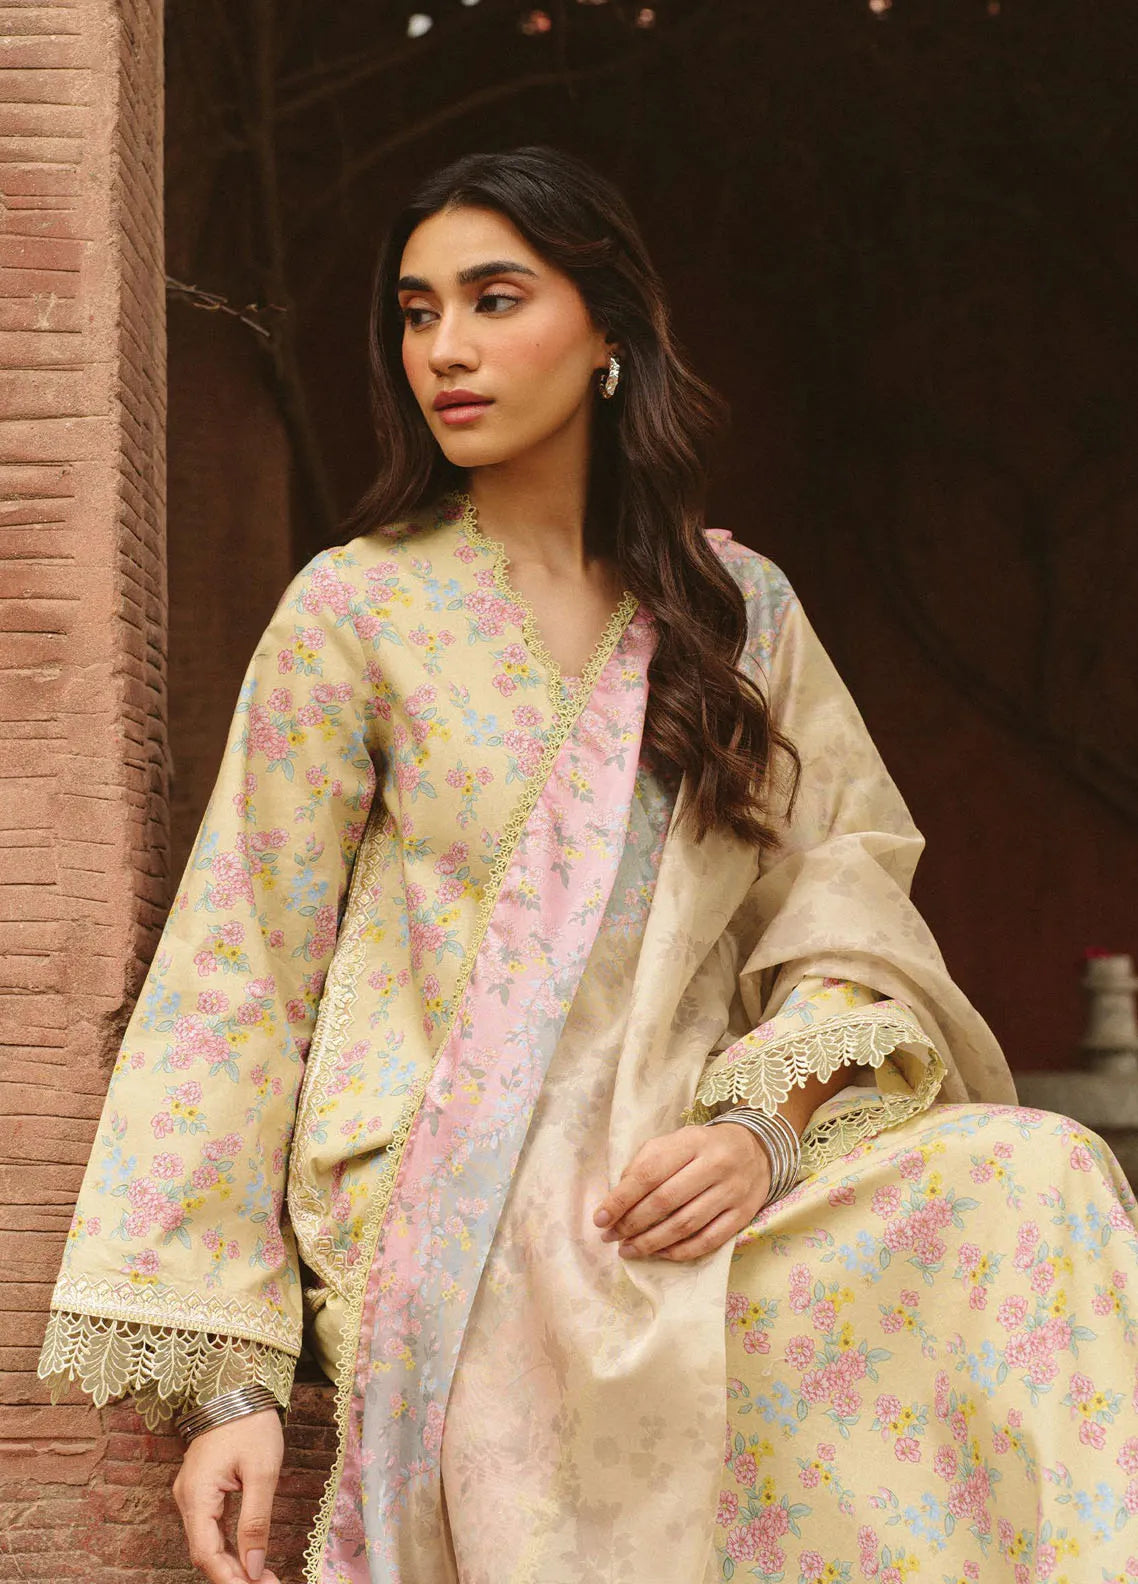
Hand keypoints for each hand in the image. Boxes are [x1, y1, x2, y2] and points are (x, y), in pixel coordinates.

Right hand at [172, 1407, 283, 1583]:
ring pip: (207, 1541)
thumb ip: (256, 1521)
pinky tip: (247, 1554)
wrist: (238, 1388)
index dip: (229, 1578)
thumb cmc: (251, 1424)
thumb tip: (254, 1567)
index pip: (206, 1553)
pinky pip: (210, 1526)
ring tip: (260, 1576)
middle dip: (233, 1575)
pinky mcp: (201, 1488)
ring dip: (231, 1563)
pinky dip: (227, 1545)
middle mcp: (187, 1497)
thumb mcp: (262, 1472)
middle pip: (204, 1552)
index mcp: (197, 1495)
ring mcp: (192, 1493)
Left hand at [592, 1122, 772, 1260]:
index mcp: (691, 1141)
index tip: (600, 1219)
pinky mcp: (743, 1214)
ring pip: (685, 1224)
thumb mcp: (674, 1142)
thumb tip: (618, 1199)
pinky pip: (708, 1240)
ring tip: (629, 1250)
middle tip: (610, 1237)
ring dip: (651, 1242)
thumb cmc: (702, 1148)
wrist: (755, 1150)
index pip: (649, 1173)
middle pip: (665, 1201)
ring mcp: (732, 1191)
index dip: (621, 1199)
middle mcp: (714, 1164)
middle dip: (632, 1223)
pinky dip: (680, 1251)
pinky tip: (660, 1253)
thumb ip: (645, 1163)